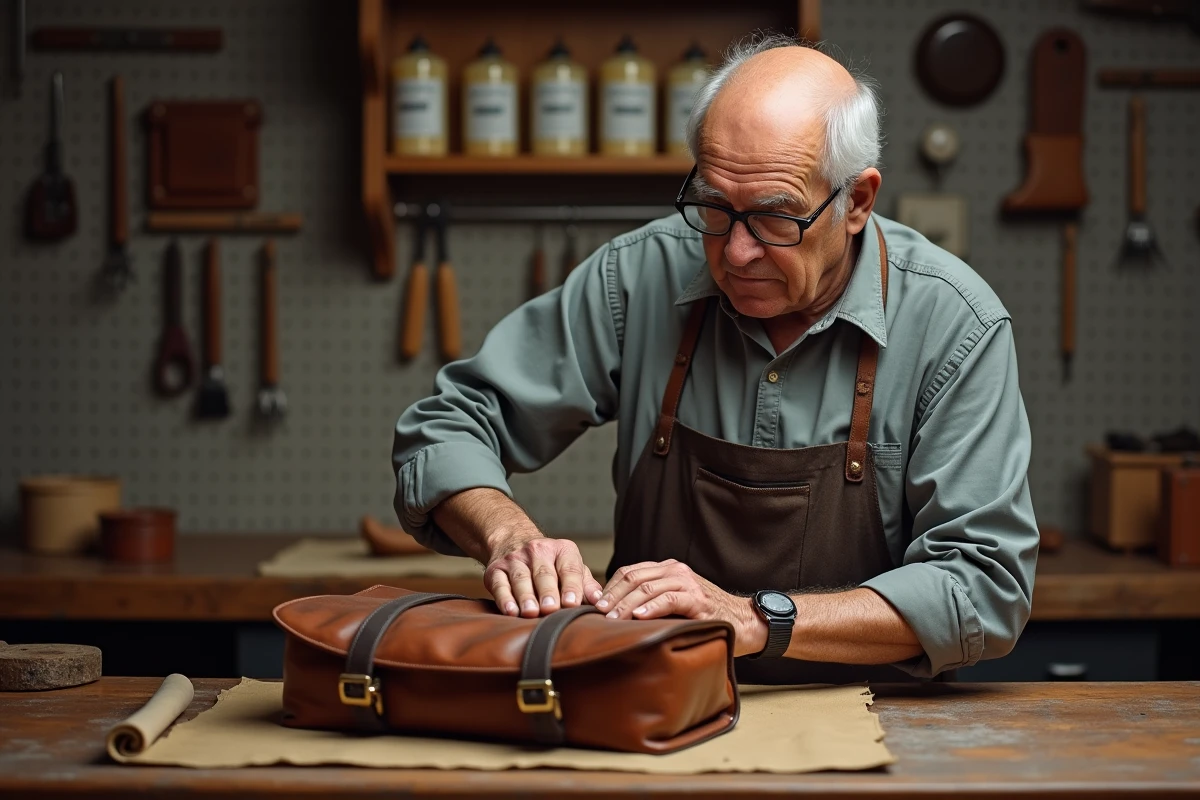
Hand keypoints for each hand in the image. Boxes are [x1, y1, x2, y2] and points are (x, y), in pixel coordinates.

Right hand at [484, 535, 603, 618]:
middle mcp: (538, 551)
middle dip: (548, 592)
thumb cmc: (550, 563)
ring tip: (531, 612)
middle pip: (544, 574)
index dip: (571, 586)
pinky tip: (510, 611)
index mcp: (562, 550)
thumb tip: (599, 601)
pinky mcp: (495, 569)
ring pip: (521, 579)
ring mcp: (515, 559)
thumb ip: (586, 584)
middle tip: (551, 609)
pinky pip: (500, 584)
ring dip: (526, 597)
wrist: (513, 539)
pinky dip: (504, 599)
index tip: (572, 603)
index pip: (569, 568)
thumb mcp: (571, 566)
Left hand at [596, 559, 769, 656]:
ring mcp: (686, 582)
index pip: (628, 573)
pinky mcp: (697, 598)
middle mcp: (674, 571)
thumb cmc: (705, 617)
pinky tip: (639, 617)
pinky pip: (669, 599)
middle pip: (632, 577)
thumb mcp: (673, 605)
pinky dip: (651, 607)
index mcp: (665, 570)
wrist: (743, 622)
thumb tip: (614, 617)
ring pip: (646, 587)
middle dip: (611, 596)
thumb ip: (650, 603)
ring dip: (625, 604)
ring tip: (612, 618)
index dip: (608, 588)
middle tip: (597, 614)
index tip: (593, 606)